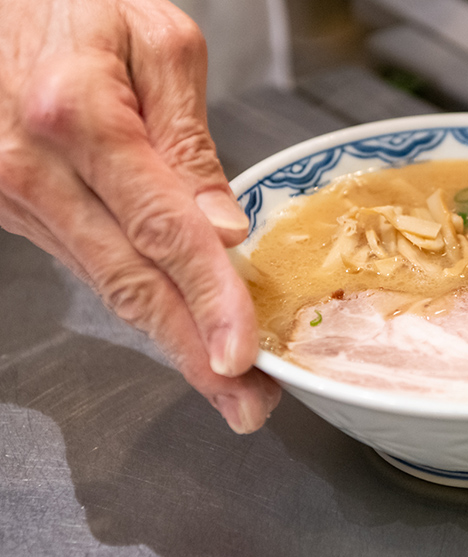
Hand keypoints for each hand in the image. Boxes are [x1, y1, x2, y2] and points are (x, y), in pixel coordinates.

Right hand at [0, 0, 279, 431]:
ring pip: (108, 286)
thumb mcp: (155, 41)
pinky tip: (180, 330)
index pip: (163, 231)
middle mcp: (35, 169)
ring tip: (226, 386)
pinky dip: (140, 303)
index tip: (245, 355)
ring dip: (171, 341)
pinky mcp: (16, 209)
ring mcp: (16, 197)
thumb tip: (221, 229)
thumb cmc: (76, 6)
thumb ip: (189, 139)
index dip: (209, 300)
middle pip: (132, 282)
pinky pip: (90, 266)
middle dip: (195, 353)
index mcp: (79, 116)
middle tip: (246, 406)